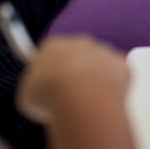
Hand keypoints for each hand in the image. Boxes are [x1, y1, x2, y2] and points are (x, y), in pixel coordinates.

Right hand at [16, 34, 130, 124]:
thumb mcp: (27, 96)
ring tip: (87, 106)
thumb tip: (41, 95)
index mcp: (52, 45)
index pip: (49, 56)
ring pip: (98, 66)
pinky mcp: (122, 64)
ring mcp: (103, 51)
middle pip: (76, 57)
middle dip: (74, 75)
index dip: (48, 75)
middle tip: (69, 99)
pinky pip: (117, 76)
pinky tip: (104, 104)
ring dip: (94, 82)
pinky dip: (112, 89)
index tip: (48, 91)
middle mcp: (79, 42)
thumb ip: (35, 89)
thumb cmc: (51, 95)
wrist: (83, 97)